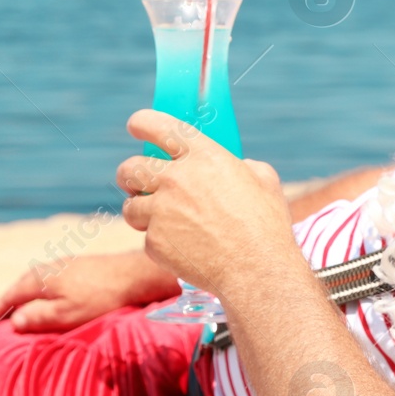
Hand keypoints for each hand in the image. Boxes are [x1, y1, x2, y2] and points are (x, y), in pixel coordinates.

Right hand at [0, 250, 180, 331]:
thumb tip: (14, 321)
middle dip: (9, 298)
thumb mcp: (68, 315)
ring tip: (20, 304)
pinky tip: (48, 293)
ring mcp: (64, 263)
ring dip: (24, 291)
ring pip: (36, 277)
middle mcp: (49, 267)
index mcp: (41, 279)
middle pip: (21, 283)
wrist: (133, 275)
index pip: (12, 294)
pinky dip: (40, 286)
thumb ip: (40, 318)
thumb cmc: (100, 298)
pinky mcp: (78, 264)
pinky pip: (49, 276)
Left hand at [115, 110, 299, 297]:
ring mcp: (161, 211)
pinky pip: (147, 238)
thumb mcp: (264, 181)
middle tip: (136, 183)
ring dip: (140, 212)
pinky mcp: (155, 241)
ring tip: (159, 220)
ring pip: (130, 206)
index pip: (157, 126)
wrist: (256, 272)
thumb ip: (241, 166)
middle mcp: (176, 179)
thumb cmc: (266, 227)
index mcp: (203, 156)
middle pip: (129, 168)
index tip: (136, 126)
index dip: (141, 123)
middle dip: (128, 176)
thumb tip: (235, 167)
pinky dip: (160, 243)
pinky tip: (182, 249)